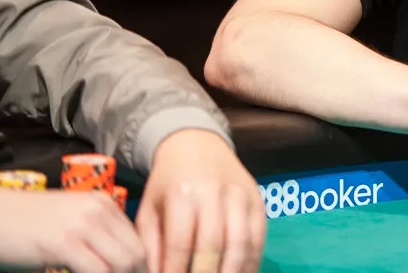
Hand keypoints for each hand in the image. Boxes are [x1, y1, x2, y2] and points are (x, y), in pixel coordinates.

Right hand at [0, 187, 145, 272]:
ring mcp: (82, 226)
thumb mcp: (70, 221)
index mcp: (104, 205)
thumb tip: (117, 264)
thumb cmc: (26, 224)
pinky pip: (96, 271)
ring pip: (122, 263)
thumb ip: (94, 238)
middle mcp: (99, 211)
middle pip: (136, 253)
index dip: (141, 267)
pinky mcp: (63, 243)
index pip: (138, 241)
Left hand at [134, 129, 266, 272]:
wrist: (197, 145)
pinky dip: (251, 263)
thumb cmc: (168, 185)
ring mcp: (241, 196)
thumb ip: (151, 249)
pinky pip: (258, 238)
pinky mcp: (259, 201)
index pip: (179, 245)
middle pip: (212, 247)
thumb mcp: (149, 211)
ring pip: (240, 244)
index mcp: (181, 194)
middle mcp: (214, 193)